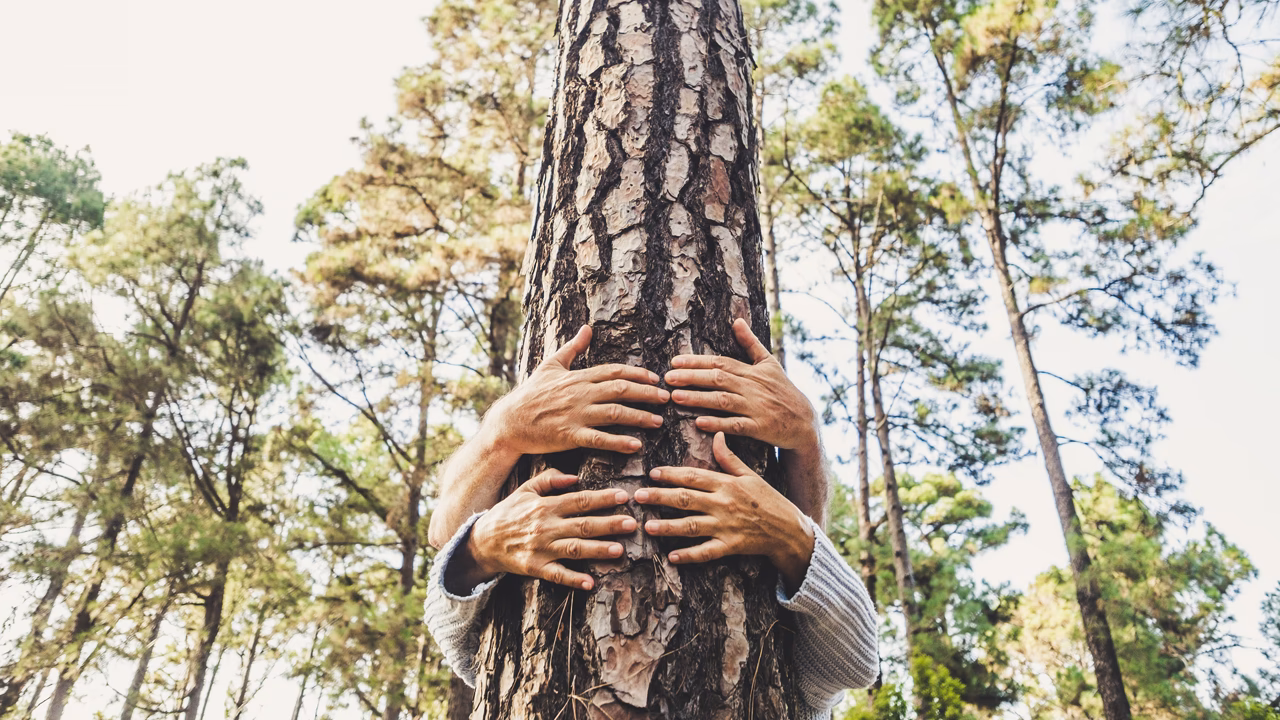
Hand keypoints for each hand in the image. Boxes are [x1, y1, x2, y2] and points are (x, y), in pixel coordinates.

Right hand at [457, 469, 638, 591]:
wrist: (482, 541)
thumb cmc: (508, 513)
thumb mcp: (525, 490)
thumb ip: (549, 479)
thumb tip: (574, 476)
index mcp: (545, 506)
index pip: (578, 501)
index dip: (602, 499)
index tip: (623, 496)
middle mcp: (545, 527)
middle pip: (582, 525)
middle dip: (609, 524)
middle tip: (632, 523)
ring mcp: (541, 549)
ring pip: (574, 549)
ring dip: (598, 550)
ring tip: (620, 550)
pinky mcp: (535, 568)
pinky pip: (556, 575)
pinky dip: (573, 580)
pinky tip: (589, 583)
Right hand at [493, 325, 669, 454]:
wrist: (509, 422)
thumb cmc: (530, 394)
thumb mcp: (550, 365)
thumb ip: (573, 347)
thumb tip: (587, 327)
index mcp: (578, 377)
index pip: (614, 371)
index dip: (637, 374)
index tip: (656, 378)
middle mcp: (580, 393)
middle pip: (621, 390)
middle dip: (647, 393)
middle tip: (666, 398)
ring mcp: (576, 415)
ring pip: (615, 413)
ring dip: (639, 417)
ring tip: (658, 421)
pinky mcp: (570, 436)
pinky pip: (599, 439)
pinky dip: (619, 442)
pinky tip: (636, 445)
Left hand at [634, 432, 813, 590]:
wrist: (788, 528)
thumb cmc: (767, 499)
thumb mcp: (750, 474)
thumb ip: (729, 457)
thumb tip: (717, 434)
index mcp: (726, 484)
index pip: (693, 476)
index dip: (671, 474)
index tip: (652, 473)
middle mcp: (723, 504)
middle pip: (686, 499)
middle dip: (660, 497)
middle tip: (639, 497)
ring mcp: (726, 526)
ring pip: (691, 526)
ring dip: (668, 527)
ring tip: (648, 526)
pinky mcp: (730, 546)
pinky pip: (706, 552)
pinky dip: (689, 555)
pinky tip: (672, 556)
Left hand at [664, 319, 816, 450]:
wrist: (804, 421)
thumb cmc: (783, 391)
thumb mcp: (769, 363)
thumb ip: (750, 343)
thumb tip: (737, 320)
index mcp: (752, 371)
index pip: (721, 362)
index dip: (697, 362)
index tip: (674, 362)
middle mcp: (752, 387)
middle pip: (718, 379)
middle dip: (692, 377)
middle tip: (667, 378)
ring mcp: (756, 408)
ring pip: (723, 401)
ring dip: (698, 399)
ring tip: (676, 397)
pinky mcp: (760, 428)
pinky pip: (737, 425)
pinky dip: (719, 423)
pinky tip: (700, 423)